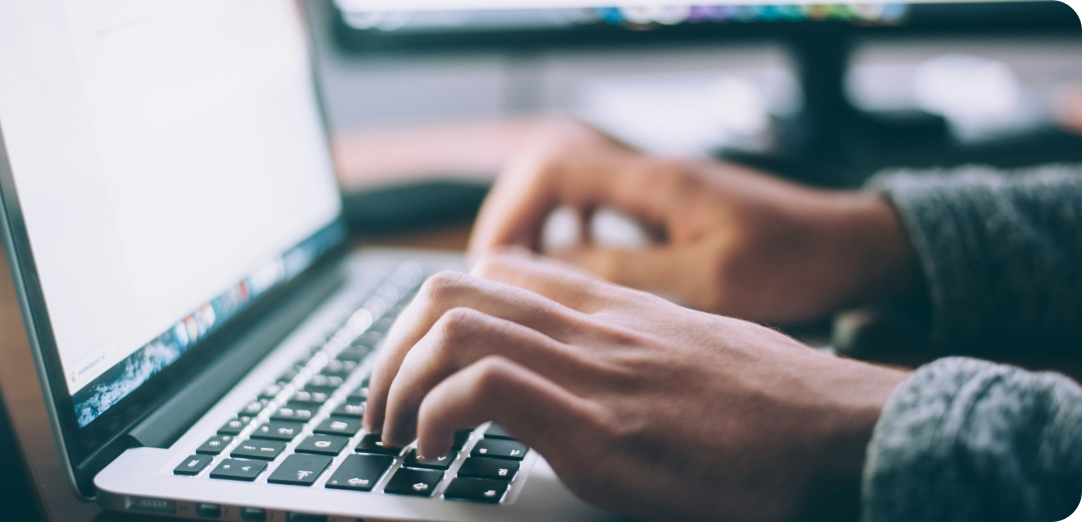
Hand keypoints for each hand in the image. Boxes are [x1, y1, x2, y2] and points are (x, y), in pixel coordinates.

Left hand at [364, 249, 908, 521]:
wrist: (839, 431)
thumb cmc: (776, 402)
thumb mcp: (694, 349)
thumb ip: (634, 346)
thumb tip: (595, 373)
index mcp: (612, 308)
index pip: (497, 270)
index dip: (436, 312)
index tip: (420, 362)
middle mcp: (591, 327)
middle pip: (452, 289)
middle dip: (392, 348)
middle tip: (383, 404)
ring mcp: (592, 371)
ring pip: (452, 326)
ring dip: (398, 382)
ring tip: (395, 433)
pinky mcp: (597, 428)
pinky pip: (484, 388)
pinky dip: (436, 415)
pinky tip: (436, 452)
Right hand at [468, 120, 921, 323]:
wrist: (851, 247)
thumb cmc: (795, 262)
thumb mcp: (710, 281)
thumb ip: (630, 272)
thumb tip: (556, 272)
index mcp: (655, 181)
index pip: (553, 168)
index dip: (510, 212)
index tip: (493, 264)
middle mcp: (650, 174)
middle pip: (549, 170)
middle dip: (513, 218)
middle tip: (497, 274)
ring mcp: (659, 187)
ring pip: (571, 187)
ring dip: (539, 225)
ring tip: (523, 275)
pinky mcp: (669, 207)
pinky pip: (599, 206)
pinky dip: (572, 232)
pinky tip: (573, 269)